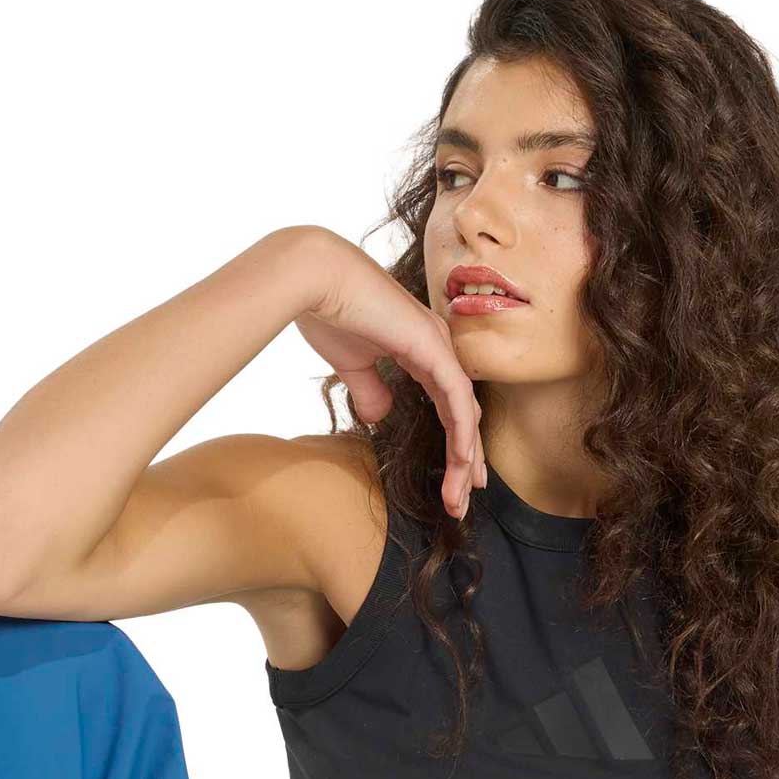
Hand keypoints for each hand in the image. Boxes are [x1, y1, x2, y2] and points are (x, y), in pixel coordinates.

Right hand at [293, 227, 485, 519]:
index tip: (457, 480)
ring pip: (465, 412)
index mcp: (421, 348)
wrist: (313, 278)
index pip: (448, 405)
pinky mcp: (432, 346)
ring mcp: (438, 344)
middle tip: (463, 500)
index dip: (455, 443)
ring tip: (460, 495)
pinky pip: (457, 399)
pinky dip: (463, 433)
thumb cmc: (327, 311)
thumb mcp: (352, 365)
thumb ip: (370, 389)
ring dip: (465, 458)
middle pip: (462, 413)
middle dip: (465, 461)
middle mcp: (437, 346)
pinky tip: (464, 461)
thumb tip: (379, 416)